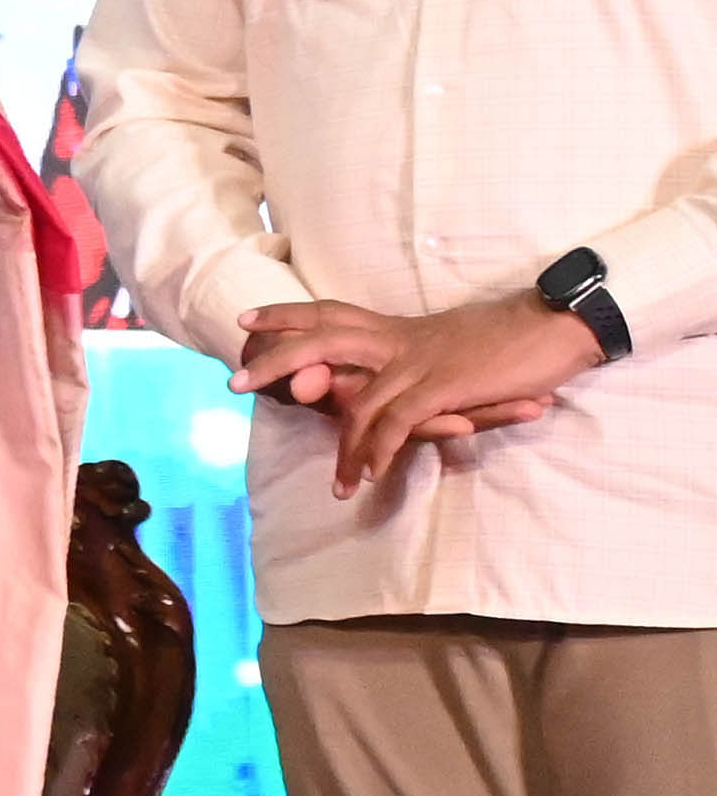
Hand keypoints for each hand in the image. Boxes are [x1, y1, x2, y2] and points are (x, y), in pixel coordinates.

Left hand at [238, 294, 602, 496]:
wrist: (559, 323)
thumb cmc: (511, 338)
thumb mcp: (450, 347)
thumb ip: (415, 363)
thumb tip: (397, 383)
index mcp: (399, 329)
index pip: (330, 313)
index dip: (288, 315)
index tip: (247, 321)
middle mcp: (400, 340)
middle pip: (323, 340)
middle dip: (277, 360)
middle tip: (236, 382)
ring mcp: (419, 361)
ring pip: (360, 399)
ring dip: (343, 445)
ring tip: (335, 483)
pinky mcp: (444, 384)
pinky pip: (398, 422)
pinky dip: (379, 452)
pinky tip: (369, 477)